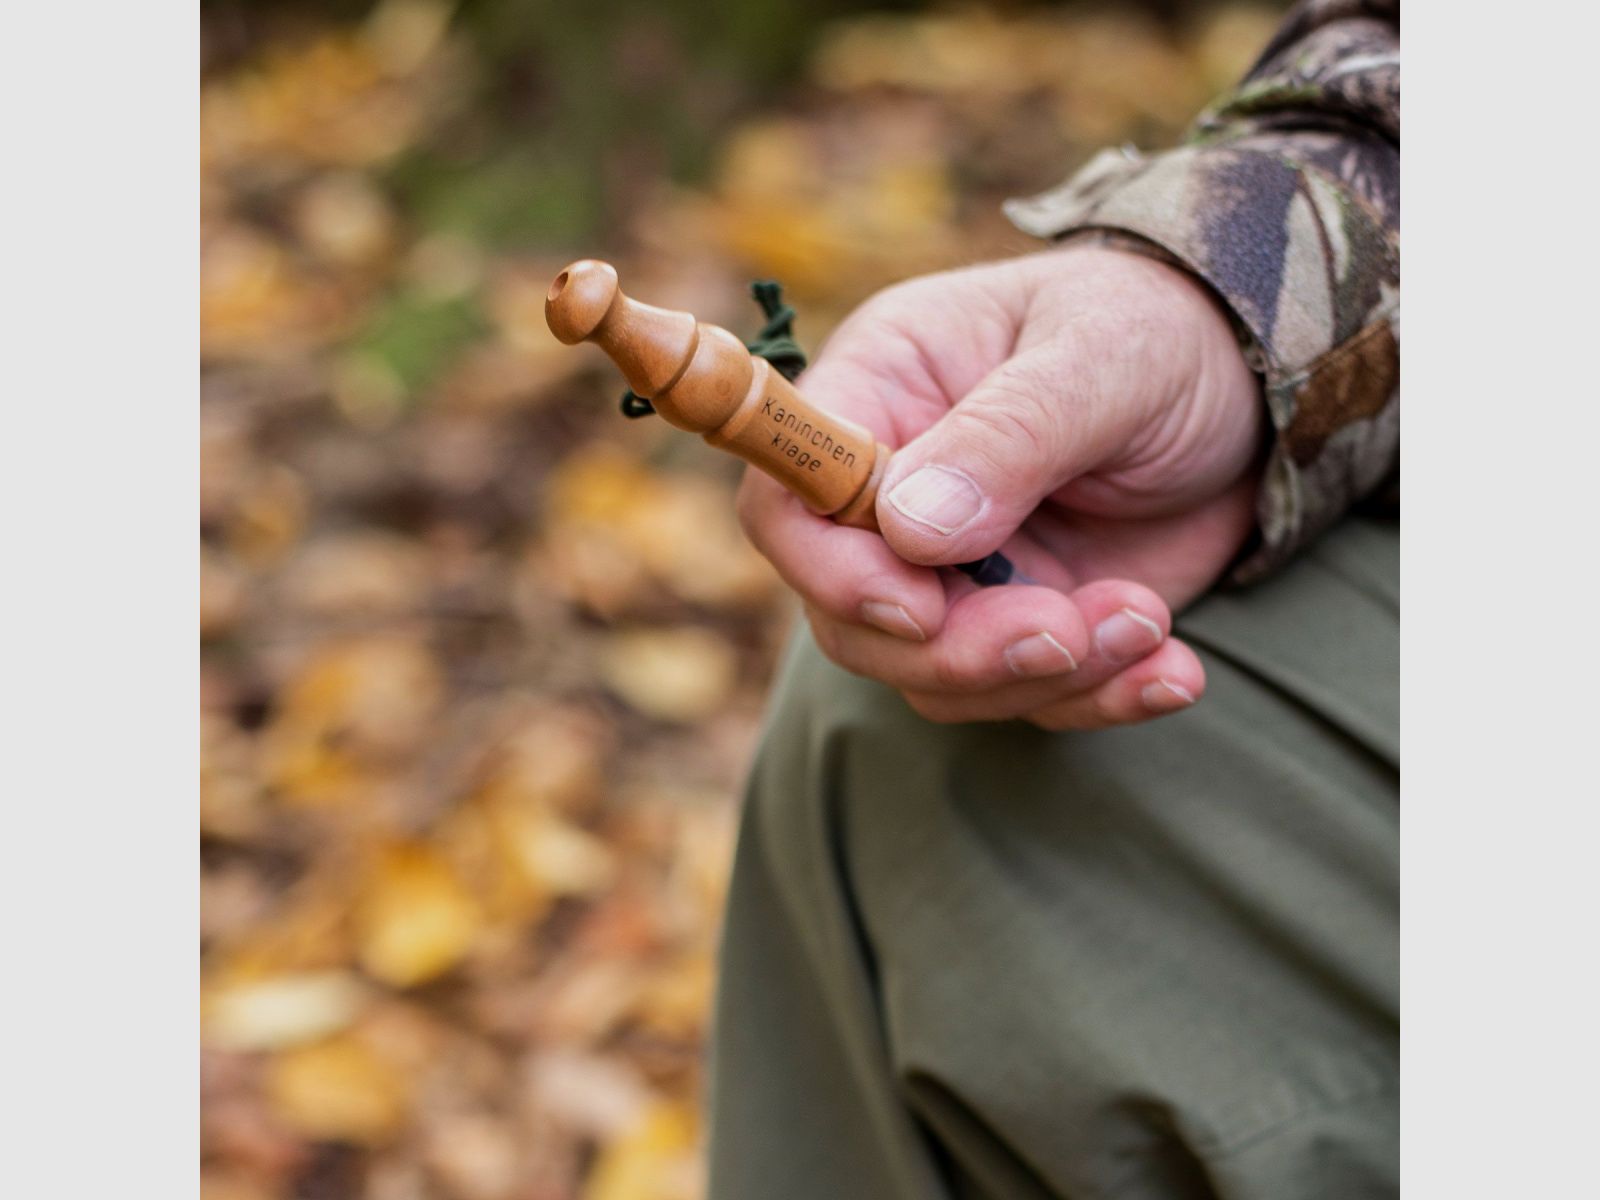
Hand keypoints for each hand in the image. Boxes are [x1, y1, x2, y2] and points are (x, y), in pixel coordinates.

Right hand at [737, 244, 1264, 729]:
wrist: (1257, 387)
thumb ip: (1007, 435)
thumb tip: (908, 530)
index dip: (827, 569)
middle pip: (852, 616)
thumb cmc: (1163, 332)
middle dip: (956, 649)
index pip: (787, 497)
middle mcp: (897, 490)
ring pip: (937, 674)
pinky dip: (1100, 697)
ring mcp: (957, 567)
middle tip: (1063, 632)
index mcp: (881, 390)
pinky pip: (1030, 695)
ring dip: (1044, 675)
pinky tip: (1171, 669)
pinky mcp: (1024, 619)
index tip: (919, 606)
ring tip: (1147, 619)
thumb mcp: (1102, 358)